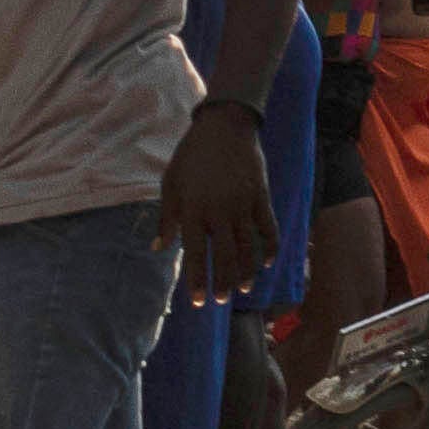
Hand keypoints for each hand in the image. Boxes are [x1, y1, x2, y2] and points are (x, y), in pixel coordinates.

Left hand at [161, 104, 280, 301]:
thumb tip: (158, 248)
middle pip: (224, 256)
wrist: (225, 126)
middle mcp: (219, 211)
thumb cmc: (192, 155)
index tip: (199, 302)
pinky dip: (269, 246)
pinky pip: (267, 227)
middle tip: (222, 301)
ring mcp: (243, 204)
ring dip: (246, 270)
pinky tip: (267, 261)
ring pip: (247, 246)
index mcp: (193, 210)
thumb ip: (167, 219)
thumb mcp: (170, 184)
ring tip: (243, 289)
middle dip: (223, 282)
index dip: (197, 280)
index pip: (195, 254)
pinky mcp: (260, 195)